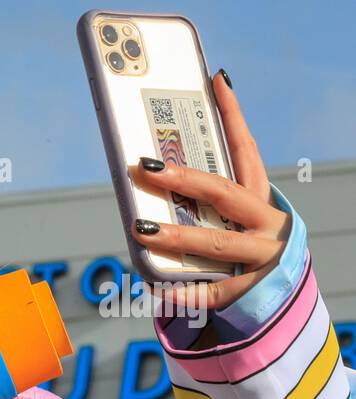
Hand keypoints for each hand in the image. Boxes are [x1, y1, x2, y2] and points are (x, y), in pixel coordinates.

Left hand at [126, 70, 290, 313]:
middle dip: (184, 180)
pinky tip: (153, 286)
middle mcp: (265, 222)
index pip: (246, 149)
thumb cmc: (243, 244)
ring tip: (141, 229)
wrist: (280, 294)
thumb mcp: (234, 217)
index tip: (216, 81)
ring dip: (177, 236)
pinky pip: (207, 291)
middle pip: (224, 194)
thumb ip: (205, 197)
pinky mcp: (245, 292)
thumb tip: (153, 168)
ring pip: (216, 242)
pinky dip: (180, 290)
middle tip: (146, 168)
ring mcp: (259, 257)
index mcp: (260, 197)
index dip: (233, 114)